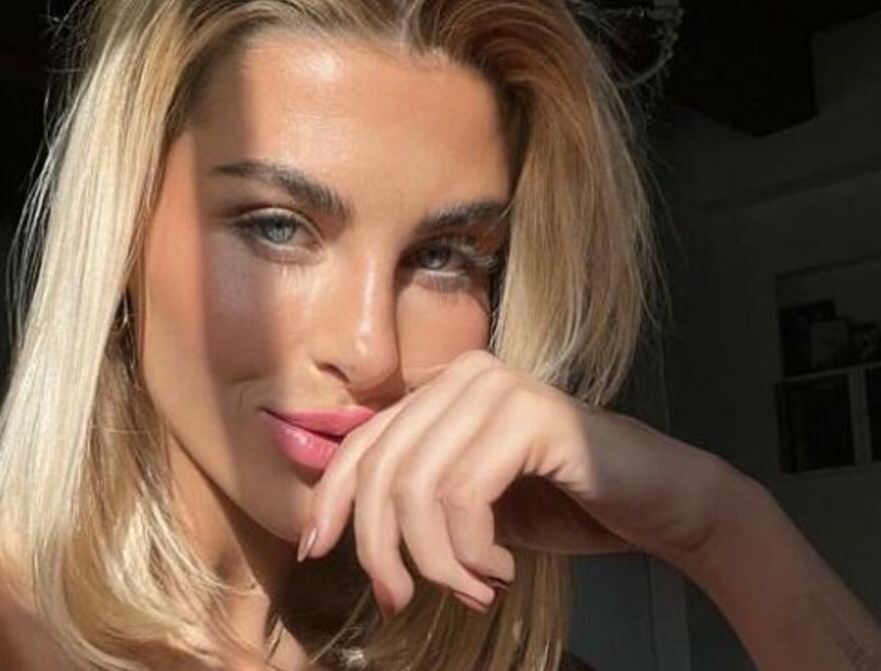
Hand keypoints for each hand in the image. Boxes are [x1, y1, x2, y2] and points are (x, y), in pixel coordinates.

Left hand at [298, 349, 728, 615]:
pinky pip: (464, 495)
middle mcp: (465, 376)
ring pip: (417, 488)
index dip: (332, 500)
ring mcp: (499, 389)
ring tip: (473, 588)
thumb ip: (413, 496)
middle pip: (382, 469)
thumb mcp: (468, 503)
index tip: (314, 551)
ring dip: (437, 560)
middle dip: (379, 547)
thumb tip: (336, 527)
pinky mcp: (531, 416)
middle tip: (400, 598)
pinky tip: (499, 571)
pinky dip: (471, 550)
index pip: (362, 444)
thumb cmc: (563, 504)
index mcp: (442, 390)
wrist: (660, 504)